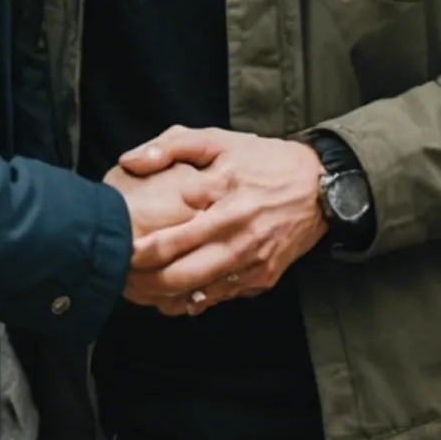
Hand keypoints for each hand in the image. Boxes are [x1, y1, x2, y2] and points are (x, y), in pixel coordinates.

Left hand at [115, 127, 328, 315]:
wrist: (322, 186)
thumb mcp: (219, 141)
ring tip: (141, 288)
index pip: (172, 239)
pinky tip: (176, 291)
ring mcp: (253, 261)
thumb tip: (129, 161)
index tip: (117, 252)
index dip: (139, 252)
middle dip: (146, 283)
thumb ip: (170, 147)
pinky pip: (221, 297)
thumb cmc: (266, 161)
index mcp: (225, 200)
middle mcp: (240, 236)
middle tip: (122, 278)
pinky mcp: (263, 277)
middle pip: (182, 276)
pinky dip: (196, 298)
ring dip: (167, 295)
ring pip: (200, 294)